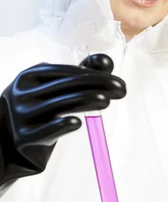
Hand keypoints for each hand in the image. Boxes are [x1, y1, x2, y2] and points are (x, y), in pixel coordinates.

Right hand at [0, 54, 125, 178]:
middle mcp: (24, 92)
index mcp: (31, 76)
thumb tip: (107, 61)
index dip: (96, 75)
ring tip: (106, 100)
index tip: (119, 83)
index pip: (68, 72)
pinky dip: (63, 124)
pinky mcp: (24, 137)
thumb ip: (79, 74)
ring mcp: (22, 114)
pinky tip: (78, 123)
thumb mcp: (52, 88)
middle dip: (98, 85)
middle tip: (121, 90)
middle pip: (66, 85)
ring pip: (60, 105)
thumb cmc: (37, 110)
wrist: (5, 140)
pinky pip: (47, 130)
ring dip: (87, 100)